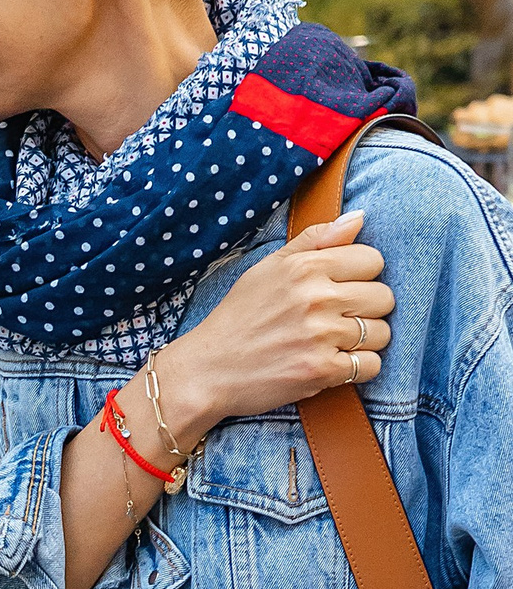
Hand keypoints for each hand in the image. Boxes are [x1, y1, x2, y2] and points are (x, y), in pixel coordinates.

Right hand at [164, 208, 393, 438]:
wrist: (206, 371)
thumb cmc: (237, 318)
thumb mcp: (268, 268)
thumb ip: (314, 240)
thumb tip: (359, 217)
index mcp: (306, 268)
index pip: (372, 260)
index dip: (362, 276)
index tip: (341, 290)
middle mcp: (316, 298)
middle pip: (383, 297)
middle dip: (368, 309)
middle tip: (341, 320)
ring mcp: (320, 336)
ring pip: (381, 333)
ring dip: (365, 341)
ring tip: (336, 344)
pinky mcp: (320, 371)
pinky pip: (370, 366)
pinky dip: (359, 369)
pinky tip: (336, 365)